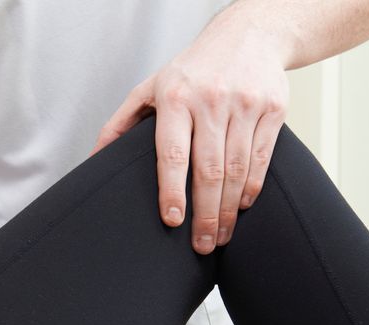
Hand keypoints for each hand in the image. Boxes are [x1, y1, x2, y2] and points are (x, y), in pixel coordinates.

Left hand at [93, 22, 288, 253]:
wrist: (249, 34)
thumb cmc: (192, 70)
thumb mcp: (150, 87)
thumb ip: (121, 124)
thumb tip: (95, 161)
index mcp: (175, 98)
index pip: (173, 154)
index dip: (172, 191)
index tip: (172, 221)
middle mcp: (210, 101)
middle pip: (209, 170)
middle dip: (206, 215)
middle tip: (201, 245)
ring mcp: (244, 105)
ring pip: (238, 169)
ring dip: (229, 210)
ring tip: (221, 236)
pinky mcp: (273, 109)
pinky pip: (261, 158)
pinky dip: (251, 188)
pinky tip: (240, 207)